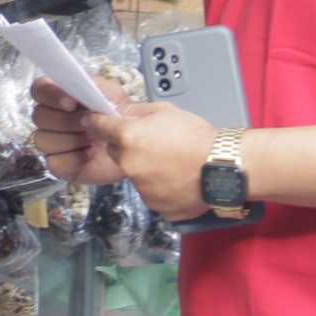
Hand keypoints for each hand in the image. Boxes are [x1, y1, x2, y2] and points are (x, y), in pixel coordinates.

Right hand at [30, 79, 125, 186]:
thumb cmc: (119, 117)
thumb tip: (75, 91)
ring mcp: (53, 143)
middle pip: (39, 116)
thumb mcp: (112, 94)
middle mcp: (51, 118)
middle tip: (90, 124)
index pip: (39, 89)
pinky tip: (90, 154)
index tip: (71, 103)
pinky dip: (73, 159)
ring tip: (94, 140)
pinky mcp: (59, 165)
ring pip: (43, 140)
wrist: (134, 145)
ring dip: (71, 140)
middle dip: (66, 121)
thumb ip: (93, 86)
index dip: (50, 95)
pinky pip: (53, 162)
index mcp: (59, 96)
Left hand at [87, 100, 221, 219]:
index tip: (94, 122)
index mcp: (128, 138)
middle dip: (126, 147)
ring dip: (144, 168)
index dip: (96, 123)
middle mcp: (129, 165)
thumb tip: (119, 113)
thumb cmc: (196, 136)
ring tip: (171, 162)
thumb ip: (136, 112)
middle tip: (151, 143)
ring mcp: (141, 188)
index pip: (99, 128)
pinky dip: (158, 186)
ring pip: (134, 174)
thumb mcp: (165, 111)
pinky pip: (150, 192)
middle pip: (116, 153)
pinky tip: (176, 178)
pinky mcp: (154, 205)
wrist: (222, 166)